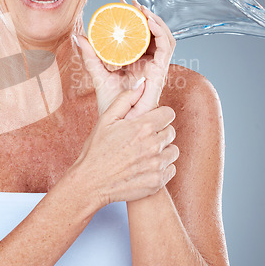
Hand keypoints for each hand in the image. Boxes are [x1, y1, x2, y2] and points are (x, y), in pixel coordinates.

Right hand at [73, 89, 178, 206]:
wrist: (91, 182)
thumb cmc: (96, 150)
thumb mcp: (106, 119)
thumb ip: (126, 99)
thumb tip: (142, 84)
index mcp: (142, 127)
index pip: (168, 113)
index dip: (159, 115)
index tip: (149, 121)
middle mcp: (153, 145)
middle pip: (171, 131)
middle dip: (159, 132)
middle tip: (142, 139)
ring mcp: (157, 164)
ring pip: (173, 150)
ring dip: (162, 150)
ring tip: (144, 153)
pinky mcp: (158, 181)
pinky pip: (171, 168)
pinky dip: (162, 167)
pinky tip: (145, 166)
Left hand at [77, 0, 175, 117]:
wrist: (120, 122)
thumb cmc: (112, 103)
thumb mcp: (98, 73)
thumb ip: (90, 56)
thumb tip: (79, 37)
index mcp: (137, 61)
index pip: (140, 35)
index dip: (134, 18)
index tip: (120, 5)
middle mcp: (149, 62)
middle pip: (153, 33)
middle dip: (144, 15)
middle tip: (130, 3)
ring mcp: (156, 66)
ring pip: (164, 36)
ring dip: (155, 20)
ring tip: (141, 9)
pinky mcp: (161, 71)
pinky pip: (167, 47)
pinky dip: (162, 32)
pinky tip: (150, 22)